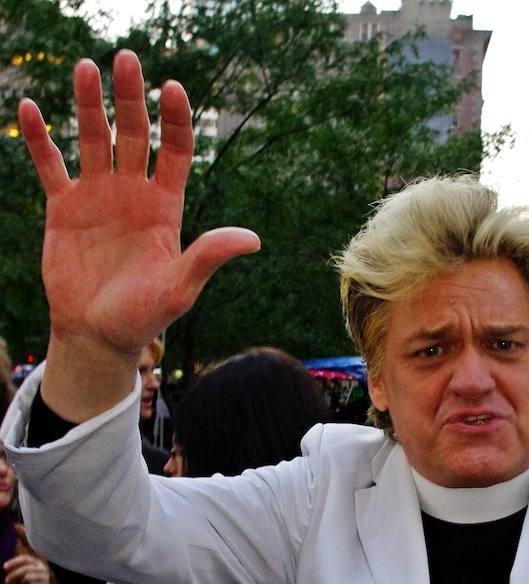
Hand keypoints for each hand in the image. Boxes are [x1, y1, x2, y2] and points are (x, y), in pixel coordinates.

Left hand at [3, 555, 51, 583]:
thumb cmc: (29, 581)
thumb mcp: (21, 574)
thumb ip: (15, 570)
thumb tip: (6, 568)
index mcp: (36, 562)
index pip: (25, 559)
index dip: (14, 562)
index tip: (4, 566)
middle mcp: (42, 567)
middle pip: (26, 568)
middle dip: (14, 574)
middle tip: (6, 581)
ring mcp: (45, 576)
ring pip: (28, 577)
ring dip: (22, 583)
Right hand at [19, 50, 259, 420]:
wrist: (98, 333)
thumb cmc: (146, 314)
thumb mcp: (181, 286)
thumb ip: (209, 257)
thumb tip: (252, 239)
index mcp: (167, 207)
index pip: (177, 151)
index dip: (176, 120)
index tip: (173, 88)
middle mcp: (134, 193)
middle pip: (134, 134)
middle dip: (131, 97)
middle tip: (126, 58)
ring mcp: (98, 196)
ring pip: (93, 139)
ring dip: (88, 104)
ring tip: (85, 67)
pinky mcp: (63, 208)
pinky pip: (50, 165)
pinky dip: (40, 139)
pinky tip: (30, 108)